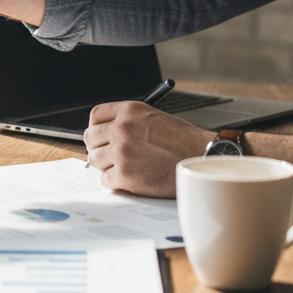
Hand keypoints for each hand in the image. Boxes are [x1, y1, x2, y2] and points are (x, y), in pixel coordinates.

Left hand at [83, 101, 210, 196]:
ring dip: (105, 165)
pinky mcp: (125, 175)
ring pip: (94, 160)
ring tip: (122, 168)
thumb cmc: (183, 141)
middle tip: (108, 155)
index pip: (96, 115)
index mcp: (129, 110)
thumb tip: (106, 133)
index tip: (101, 135)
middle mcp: (122, 128)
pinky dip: (115, 182)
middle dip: (98, 147)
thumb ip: (128, 121)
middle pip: (90, 137)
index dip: (97, 127)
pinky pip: (105, 180)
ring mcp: (122, 152)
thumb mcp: (153, 118)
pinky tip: (129, 180)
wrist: (202, 159)